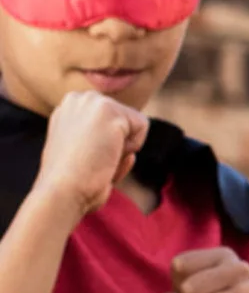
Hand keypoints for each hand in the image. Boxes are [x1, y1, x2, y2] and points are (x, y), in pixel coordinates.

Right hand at [36, 91, 147, 218]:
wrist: (62, 193)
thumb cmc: (72, 184)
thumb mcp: (81, 157)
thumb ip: (99, 145)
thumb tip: (130, 155)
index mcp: (69, 109)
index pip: (113, 121)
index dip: (107, 145)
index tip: (85, 159)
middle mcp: (78, 99)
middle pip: (125, 120)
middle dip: (117, 144)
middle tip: (94, 160)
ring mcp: (91, 101)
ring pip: (134, 123)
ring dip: (124, 148)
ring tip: (99, 159)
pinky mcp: (108, 109)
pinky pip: (142, 126)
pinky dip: (132, 146)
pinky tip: (108, 155)